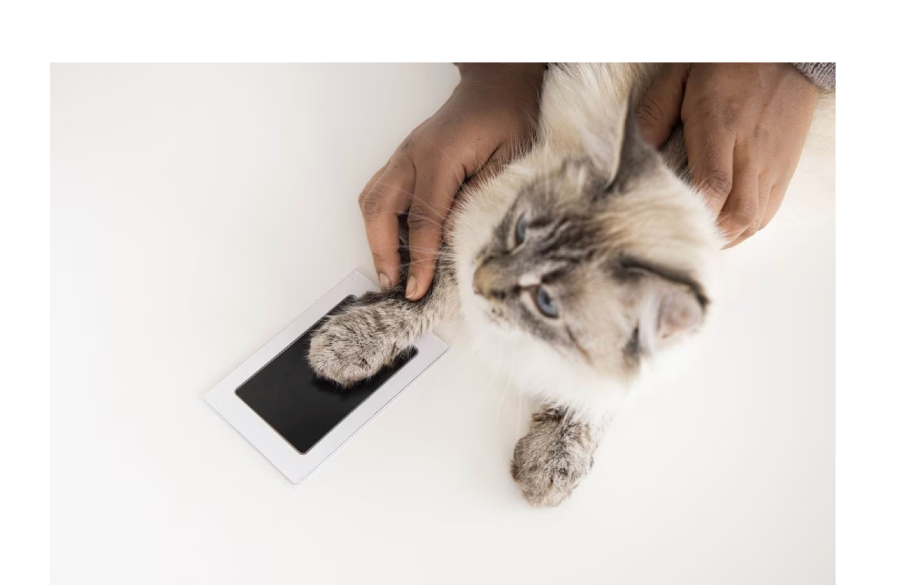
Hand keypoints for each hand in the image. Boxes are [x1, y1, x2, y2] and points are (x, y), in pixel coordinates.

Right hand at [359, 63, 544, 298]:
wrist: (496, 83)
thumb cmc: (508, 117)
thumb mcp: (507, 162)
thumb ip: (480, 201)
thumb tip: (458, 243)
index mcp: (440, 158)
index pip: (422, 221)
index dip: (420, 261)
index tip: (418, 291)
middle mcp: (412, 156)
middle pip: (379, 210)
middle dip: (382, 253)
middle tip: (393, 285)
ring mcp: (403, 155)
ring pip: (372, 201)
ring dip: (376, 238)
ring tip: (393, 271)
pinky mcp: (404, 159)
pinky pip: (380, 193)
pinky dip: (382, 222)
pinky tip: (399, 243)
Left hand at [636, 63, 818, 246]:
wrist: (790, 53)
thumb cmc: (729, 63)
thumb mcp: (681, 74)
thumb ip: (656, 112)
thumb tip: (638, 149)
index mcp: (721, 127)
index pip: (713, 184)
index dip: (694, 212)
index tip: (668, 222)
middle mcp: (751, 152)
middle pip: (735, 214)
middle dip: (706, 234)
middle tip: (678, 239)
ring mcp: (772, 164)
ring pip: (752, 220)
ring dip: (725, 237)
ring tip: (699, 238)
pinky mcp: (785, 170)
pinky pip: (767, 213)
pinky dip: (744, 228)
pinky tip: (723, 228)